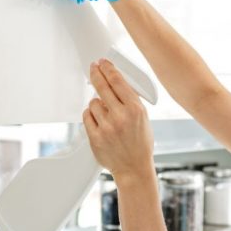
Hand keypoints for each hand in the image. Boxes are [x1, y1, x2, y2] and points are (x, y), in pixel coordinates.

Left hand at [83, 58, 154, 179]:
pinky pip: (87, 116)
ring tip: (105, 113)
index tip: (103, 62)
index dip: (108, 68)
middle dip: (96, 74)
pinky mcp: (95, 137)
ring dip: (96, 103)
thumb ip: (131, 100)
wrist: (134, 168)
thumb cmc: (140, 144)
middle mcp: (121, 116)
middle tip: (93, 68)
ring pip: (93, 102)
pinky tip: (99, 121)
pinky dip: (91, 115)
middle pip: (102, 86)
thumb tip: (116, 82)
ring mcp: (107, 127)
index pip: (118, 81)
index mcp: (135, 109)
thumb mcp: (144, 118)